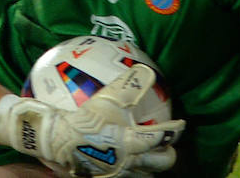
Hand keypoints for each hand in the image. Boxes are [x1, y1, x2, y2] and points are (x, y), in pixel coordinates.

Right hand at [0, 66, 184, 175]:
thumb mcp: (106, 98)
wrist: (58, 141)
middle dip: (168, 154)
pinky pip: (127, 177)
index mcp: (130, 142)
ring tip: (150, 154)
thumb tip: (147, 71)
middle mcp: (128, 162)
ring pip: (145, 175)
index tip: (181, 124)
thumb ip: (128, 86)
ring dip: (150, 165)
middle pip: (161, 164)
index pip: (160, 139)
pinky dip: (133, 170)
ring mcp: (118, 174)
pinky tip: (128, 160)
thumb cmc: (83, 118)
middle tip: (167, 143)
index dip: (175, 131)